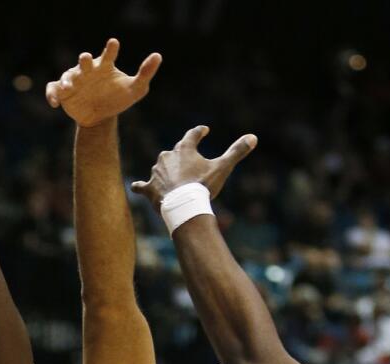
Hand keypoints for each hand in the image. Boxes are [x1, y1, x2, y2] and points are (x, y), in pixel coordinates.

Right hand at [46, 39, 160, 126]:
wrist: (100, 117)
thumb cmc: (117, 98)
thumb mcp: (135, 89)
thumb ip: (145, 73)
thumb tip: (158, 55)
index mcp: (104, 66)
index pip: (108, 55)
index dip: (110, 49)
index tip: (114, 43)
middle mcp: (88, 70)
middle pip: (84, 62)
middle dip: (84, 60)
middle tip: (86, 58)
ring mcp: (74, 80)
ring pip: (67, 76)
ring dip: (67, 80)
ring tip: (70, 86)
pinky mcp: (63, 93)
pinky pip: (53, 91)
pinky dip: (52, 95)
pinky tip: (55, 103)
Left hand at [131, 126, 256, 209]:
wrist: (184, 206)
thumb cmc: (203, 186)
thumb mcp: (222, 168)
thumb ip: (236, 152)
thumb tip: (253, 137)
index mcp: (184, 149)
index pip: (192, 134)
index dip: (199, 132)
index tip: (204, 130)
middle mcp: (167, 157)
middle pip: (175, 151)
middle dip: (181, 153)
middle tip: (187, 156)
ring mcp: (156, 173)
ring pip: (160, 167)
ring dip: (165, 169)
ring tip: (171, 175)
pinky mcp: (149, 189)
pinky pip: (141, 187)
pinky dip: (140, 187)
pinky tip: (137, 187)